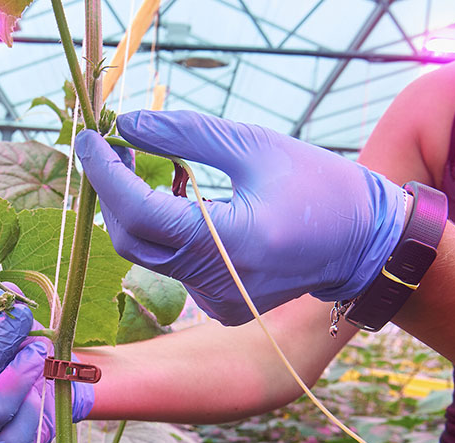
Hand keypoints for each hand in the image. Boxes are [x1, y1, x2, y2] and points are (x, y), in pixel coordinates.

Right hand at [0, 287, 94, 442]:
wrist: (49, 387)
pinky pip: (16, 436)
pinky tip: (40, 392)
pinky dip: (32, 410)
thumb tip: (7, 291)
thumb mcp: (10, 330)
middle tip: (21, 318)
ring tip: (39, 350)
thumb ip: (4, 313)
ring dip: (20, 374)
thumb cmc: (18, 353)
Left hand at [74, 110, 407, 324]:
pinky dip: (166, 233)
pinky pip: (174, 268)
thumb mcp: (254, 145)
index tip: (90, 140)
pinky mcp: (220, 306)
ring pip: (150, 256)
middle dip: (113, 193)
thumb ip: (185, 135)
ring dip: (137, 210)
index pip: (142, 215)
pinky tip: (183, 205)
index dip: (106, 176)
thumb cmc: (318, 185)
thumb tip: (126, 125)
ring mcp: (218, 302)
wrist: (365, 243)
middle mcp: (220, 283)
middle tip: (111, 149)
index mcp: (233, 242)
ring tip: (146, 168)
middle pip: (135, 242)